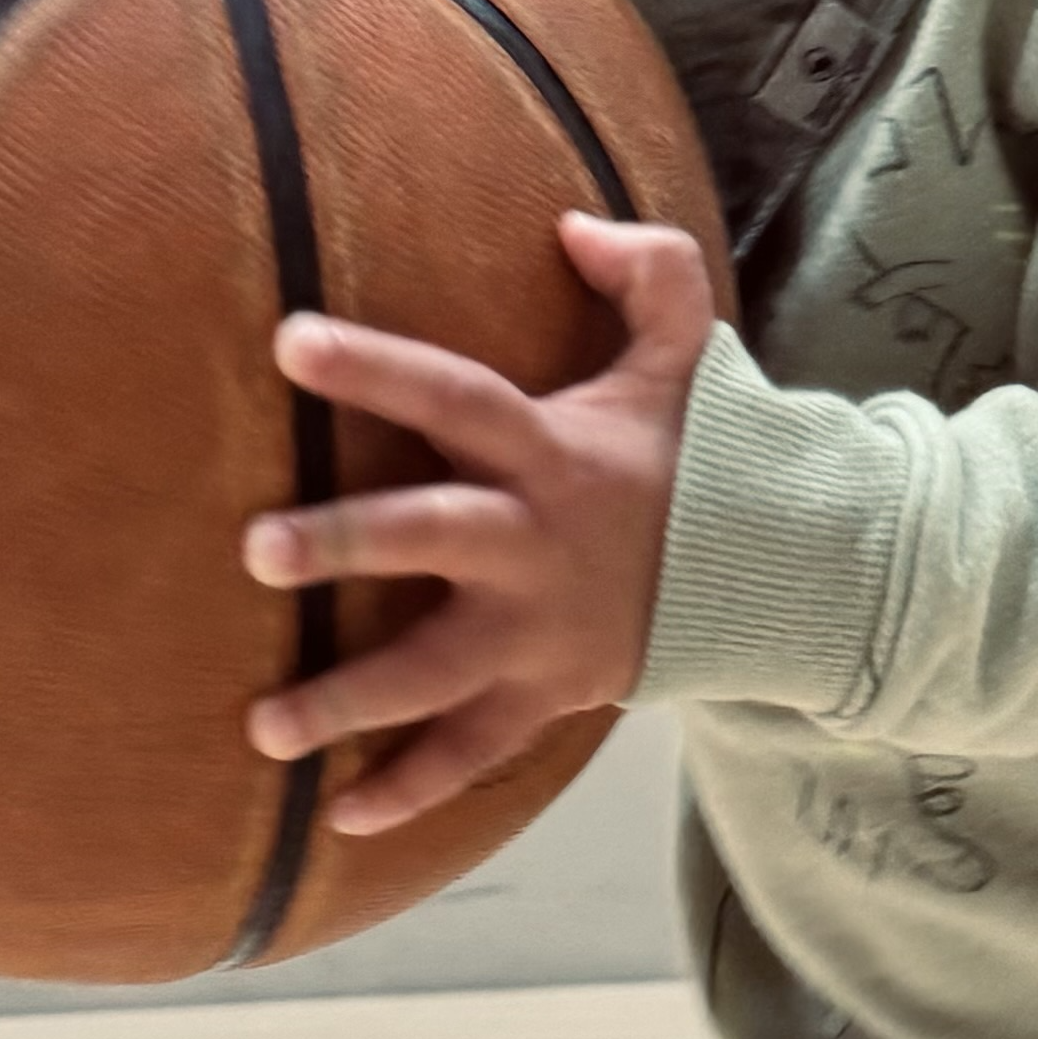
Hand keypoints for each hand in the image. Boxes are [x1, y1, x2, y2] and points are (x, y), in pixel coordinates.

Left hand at [238, 217, 715, 833]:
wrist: (780, 578)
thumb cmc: (703, 461)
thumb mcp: (690, 357)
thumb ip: (649, 273)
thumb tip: (572, 221)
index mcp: (548, 452)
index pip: (455, 394)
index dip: (377, 367)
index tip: (290, 338)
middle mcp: (531, 543)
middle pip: (429, 535)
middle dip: (346, 543)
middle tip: (257, 549)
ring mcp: (535, 631)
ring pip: (432, 671)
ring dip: (348, 702)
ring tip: (265, 726)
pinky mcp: (545, 697)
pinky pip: (473, 754)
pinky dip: (411, 790)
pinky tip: (340, 817)